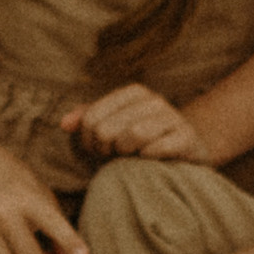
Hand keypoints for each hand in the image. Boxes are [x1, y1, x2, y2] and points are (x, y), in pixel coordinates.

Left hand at [62, 83, 213, 164]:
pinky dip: (146, 158)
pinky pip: (158, 148)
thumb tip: (64, 124)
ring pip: (134, 135)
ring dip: (125, 153)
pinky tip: (147, 160)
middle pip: (107, 129)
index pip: (91, 118)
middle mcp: (155, 100)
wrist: (182, 157)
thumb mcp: (109, 129)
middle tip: (112, 157)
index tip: (97, 150)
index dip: (87, 141)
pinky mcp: (188, 139)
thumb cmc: (137, 144)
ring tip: (129, 157)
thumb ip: (85, 120)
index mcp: (133, 93)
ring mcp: (174, 118)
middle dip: (104, 150)